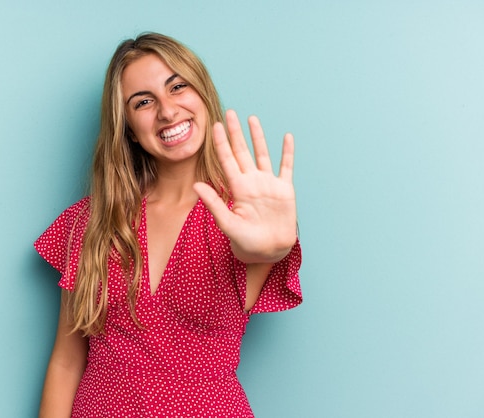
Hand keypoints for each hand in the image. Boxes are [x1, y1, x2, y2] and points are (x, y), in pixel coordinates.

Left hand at [193, 109, 296, 262]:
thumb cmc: (245, 242)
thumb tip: (196, 185)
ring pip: (262, 154)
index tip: (215, 126)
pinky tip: (286, 137)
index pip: (227, 160)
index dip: (221, 143)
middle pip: (242, 152)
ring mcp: (268, 184)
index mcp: (237, 189)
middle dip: (236, 133)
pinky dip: (287, 152)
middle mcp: (252, 182)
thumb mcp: (227, 224)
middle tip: (229, 113)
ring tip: (252, 118)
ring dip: (258, 137)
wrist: (268, 252)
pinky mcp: (285, 190)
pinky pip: (286, 167)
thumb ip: (214, 203)